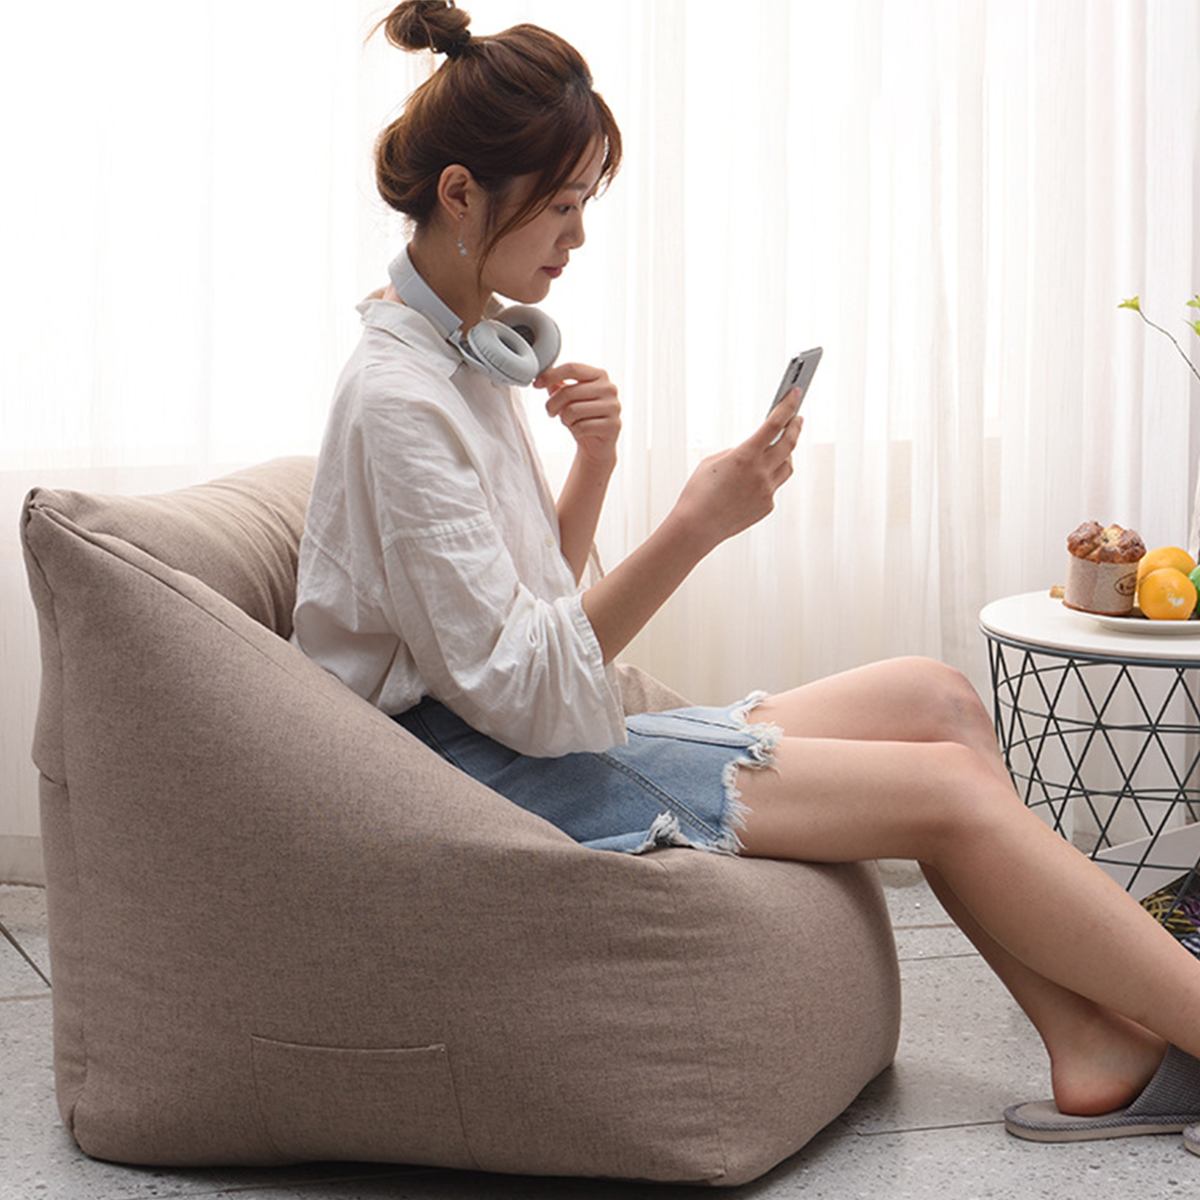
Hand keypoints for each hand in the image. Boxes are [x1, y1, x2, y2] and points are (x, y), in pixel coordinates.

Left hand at [536, 362, 620, 468]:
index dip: (551, 375)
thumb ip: (557, 381)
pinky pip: (582, 427)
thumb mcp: (569, 396)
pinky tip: (580, 431)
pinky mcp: (613, 426)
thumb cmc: (583, 416)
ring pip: (574, 410)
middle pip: (569, 391)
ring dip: (565, 419)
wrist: (598, 444)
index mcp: (599, 375)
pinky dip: (575, 431)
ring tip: (569, 421)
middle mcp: (609, 388)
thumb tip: (542, 368)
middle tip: (551, 412)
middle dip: (553, 404)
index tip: (536, 384)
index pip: (572, 368)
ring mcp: (613, 407)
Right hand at [673, 390, 802, 547]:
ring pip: (787, 466)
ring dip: (786, 453)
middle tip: (797, 417)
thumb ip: (737, 452)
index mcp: (745, 455)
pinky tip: (759, 477)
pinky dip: (769, 478)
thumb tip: (754, 451)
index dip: (787, 405)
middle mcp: (761, 472)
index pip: (774, 424)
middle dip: (795, 426)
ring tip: (783, 446)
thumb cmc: (698, 492)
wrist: (696, 527)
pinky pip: (774, 486)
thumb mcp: (713, 461)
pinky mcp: (767, 506)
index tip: (795, 392)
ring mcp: (767, 491)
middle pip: (789, 443)